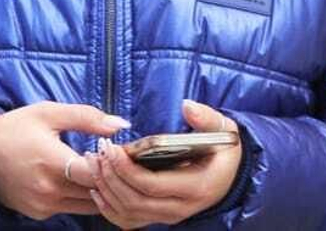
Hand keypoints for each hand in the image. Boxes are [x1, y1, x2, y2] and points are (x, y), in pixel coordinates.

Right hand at [0, 101, 128, 219]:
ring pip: (88, 205)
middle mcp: (50, 190)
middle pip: (97, 192)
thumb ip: (87, 117)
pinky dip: (80, 197)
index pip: (97, 173)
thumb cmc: (15, 128)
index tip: (111, 150)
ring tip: (94, 169)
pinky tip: (76, 179)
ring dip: (97, 190)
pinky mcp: (39, 213)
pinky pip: (71, 209)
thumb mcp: (48, 113)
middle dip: (108, 176)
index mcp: (53, 162)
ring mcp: (45, 205)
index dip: (110, 162)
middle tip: (109, 160)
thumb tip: (121, 125)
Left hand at [88, 99, 242, 228]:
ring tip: (95, 162)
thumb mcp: (223, 129)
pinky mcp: (159, 217)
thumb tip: (187, 106)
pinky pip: (129, 220)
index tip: (112, 148)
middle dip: (111, 177)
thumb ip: (206, 117)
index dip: (127, 169)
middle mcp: (181, 207)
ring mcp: (169, 215)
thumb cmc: (223, 149)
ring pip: (129, 213)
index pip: (152, 185)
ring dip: (106, 190)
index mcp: (196, 187)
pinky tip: (97, 188)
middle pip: (135, 201)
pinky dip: (109, 208)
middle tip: (99, 152)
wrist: (230, 174)